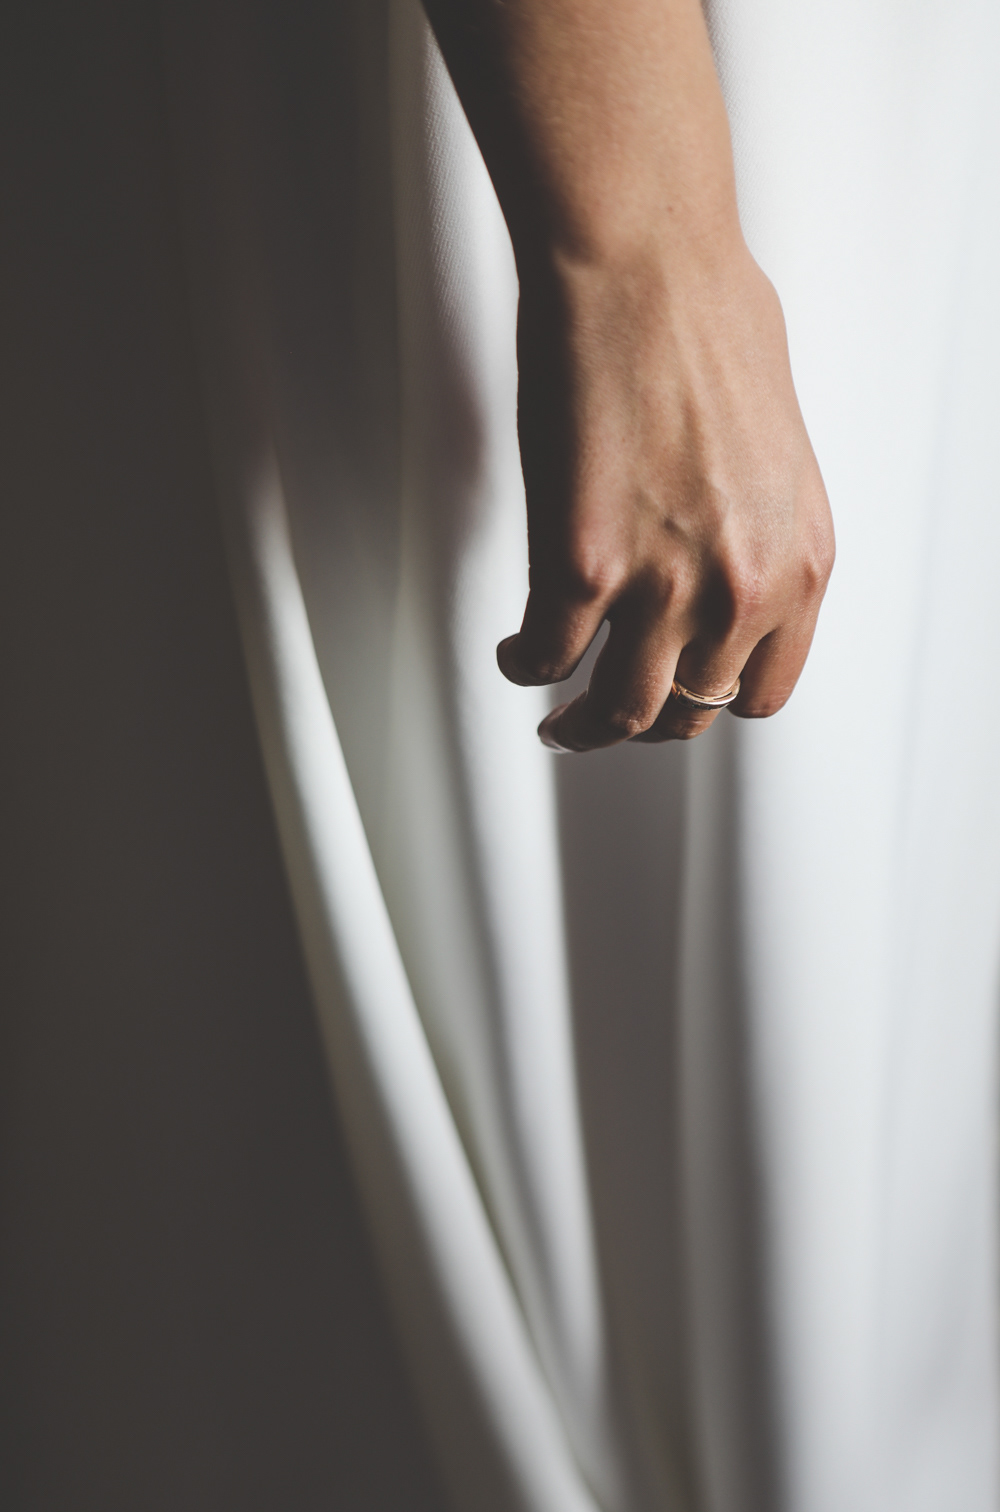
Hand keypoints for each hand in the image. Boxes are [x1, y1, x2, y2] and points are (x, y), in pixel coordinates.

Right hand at [500, 239, 833, 749]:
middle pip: (688, 712)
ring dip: (581, 728)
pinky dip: (523, 665)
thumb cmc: (708, 318)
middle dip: (644, 721)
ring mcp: (664, 586)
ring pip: (617, 712)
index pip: (761, 692)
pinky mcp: (584, 567)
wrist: (644, 264)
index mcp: (798, 563)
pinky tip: (512, 653)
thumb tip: (724, 548)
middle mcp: (742, 590)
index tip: (678, 694)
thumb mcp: (777, 450)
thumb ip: (759, 526)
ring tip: (558, 721)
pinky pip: (545, 656)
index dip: (711, 701)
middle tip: (606, 715)